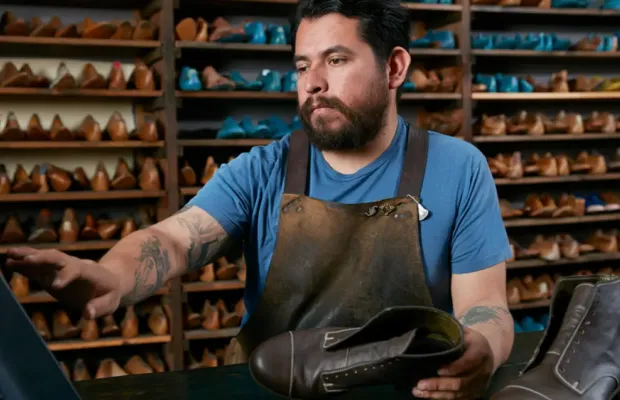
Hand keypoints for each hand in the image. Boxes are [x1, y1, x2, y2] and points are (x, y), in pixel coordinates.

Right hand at [6, 247, 121, 318]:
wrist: (107, 279)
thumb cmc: (109, 293)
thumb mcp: (110, 302)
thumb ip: (99, 307)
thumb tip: (87, 313)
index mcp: (89, 272)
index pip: (77, 270)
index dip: (67, 276)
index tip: (56, 286)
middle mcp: (73, 265)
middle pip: (58, 258)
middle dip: (44, 258)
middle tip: (28, 260)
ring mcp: (61, 268)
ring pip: (45, 258)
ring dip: (28, 255)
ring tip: (10, 254)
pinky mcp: (51, 273)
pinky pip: (37, 266)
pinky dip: (24, 264)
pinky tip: (9, 262)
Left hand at [412, 328, 493, 398]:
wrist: (487, 353)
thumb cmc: (469, 340)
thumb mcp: (465, 332)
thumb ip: (452, 334)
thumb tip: (430, 330)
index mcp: (480, 351)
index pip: (468, 362)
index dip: (454, 368)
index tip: (438, 370)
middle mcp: (482, 370)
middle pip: (461, 382)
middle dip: (439, 385)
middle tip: (421, 384)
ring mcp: (480, 384)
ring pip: (458, 393)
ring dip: (437, 394)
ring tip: (418, 391)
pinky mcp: (475, 393)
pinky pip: (459, 399)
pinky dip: (442, 398)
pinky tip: (427, 395)